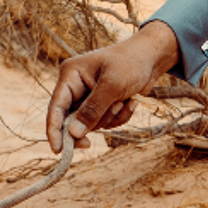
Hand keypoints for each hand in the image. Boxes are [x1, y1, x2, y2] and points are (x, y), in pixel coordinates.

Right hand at [46, 22, 180, 151]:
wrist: (153, 57)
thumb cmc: (131, 62)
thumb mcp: (113, 85)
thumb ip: (93, 109)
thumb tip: (73, 134)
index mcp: (71, 75)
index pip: (56, 107)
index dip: (54, 130)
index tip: (58, 150)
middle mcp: (76, 86)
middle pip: (72, 120)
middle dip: (92, 123)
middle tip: (90, 142)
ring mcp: (89, 96)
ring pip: (92, 123)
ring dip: (110, 118)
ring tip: (124, 101)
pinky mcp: (103, 104)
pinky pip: (106, 122)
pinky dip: (119, 117)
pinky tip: (131, 102)